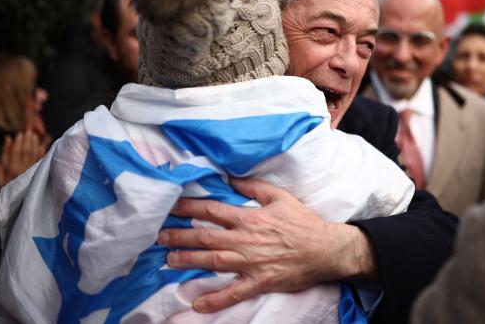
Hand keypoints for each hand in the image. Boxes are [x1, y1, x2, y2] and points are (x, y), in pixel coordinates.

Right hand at [0, 131, 47, 188]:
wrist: (20, 201)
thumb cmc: (8, 187)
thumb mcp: (0, 177)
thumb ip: (1, 160)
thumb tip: (6, 141)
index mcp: (12, 170)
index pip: (16, 152)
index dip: (19, 142)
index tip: (20, 133)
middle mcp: (24, 169)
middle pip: (27, 151)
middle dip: (28, 139)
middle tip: (29, 129)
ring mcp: (33, 170)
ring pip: (35, 154)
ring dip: (35, 143)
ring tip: (34, 134)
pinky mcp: (39, 171)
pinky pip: (41, 159)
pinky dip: (43, 150)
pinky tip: (43, 143)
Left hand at [159, 178, 377, 312]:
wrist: (325, 249)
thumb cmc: (302, 222)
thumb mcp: (280, 197)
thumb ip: (253, 187)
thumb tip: (230, 179)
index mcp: (250, 218)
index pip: (213, 211)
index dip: (190, 209)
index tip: (172, 208)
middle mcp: (246, 240)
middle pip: (206, 238)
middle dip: (180, 237)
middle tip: (159, 237)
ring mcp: (251, 263)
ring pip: (213, 262)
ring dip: (189, 261)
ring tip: (169, 261)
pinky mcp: (259, 282)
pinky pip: (234, 293)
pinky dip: (216, 299)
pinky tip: (198, 304)